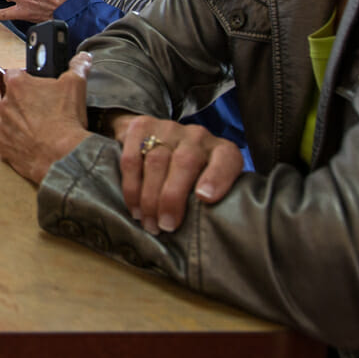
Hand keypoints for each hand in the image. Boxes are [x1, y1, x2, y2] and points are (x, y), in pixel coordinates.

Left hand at [0, 53, 93, 182]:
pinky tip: (37, 143)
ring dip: (23, 123)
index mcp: (17, 85)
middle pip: (13, 98)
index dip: (27, 79)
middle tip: (46, 109)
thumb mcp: (76, 85)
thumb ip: (77, 67)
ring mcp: (3, 127)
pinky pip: (10, 141)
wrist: (62, 155)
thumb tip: (83, 58)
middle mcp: (5, 104)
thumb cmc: (66, 119)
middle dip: (27, 103)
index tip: (38, 86)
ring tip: (44, 128)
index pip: (15, 74)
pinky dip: (20, 142)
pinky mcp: (4, 147)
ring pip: (11, 120)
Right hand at [114, 114, 244, 234]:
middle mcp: (197, 136)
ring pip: (156, 161)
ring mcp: (168, 128)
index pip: (226, 159)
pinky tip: (135, 207)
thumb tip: (212, 230)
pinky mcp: (141, 127)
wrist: (159, 137)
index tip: (205, 198)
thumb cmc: (191, 175)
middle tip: (166, 225)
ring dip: (149, 197)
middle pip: (185, 162)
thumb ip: (215, 201)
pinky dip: (131, 187)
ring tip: (149, 222)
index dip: (216, 178)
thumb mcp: (210, 185)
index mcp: (221, 151)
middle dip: (172, 198)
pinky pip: (132, 158)